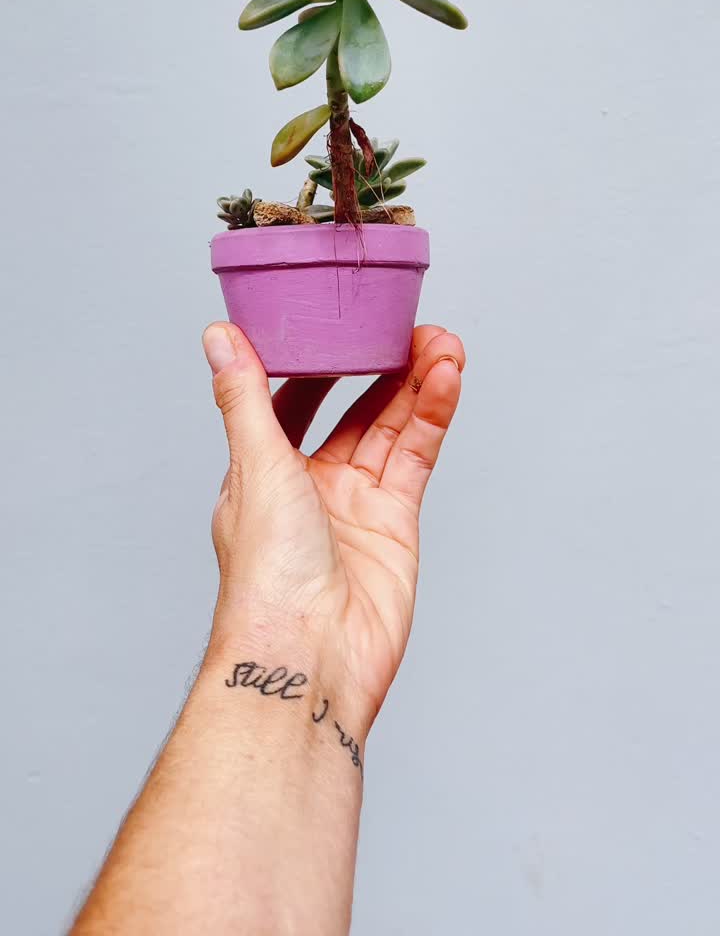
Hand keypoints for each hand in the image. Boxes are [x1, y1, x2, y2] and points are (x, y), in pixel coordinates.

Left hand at [203, 322, 464, 730]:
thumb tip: (219, 335)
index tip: (344, 324)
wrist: (310, 655)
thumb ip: (245, 395)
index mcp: (265, 473)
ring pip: (392, 429)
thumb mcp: (256, 464)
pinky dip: (432, 417)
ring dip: (417, 384)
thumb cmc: (267, 575)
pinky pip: (416, 458)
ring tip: (442, 342)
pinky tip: (446, 379)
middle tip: (412, 327)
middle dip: (383, 368)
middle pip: (355, 411)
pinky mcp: (396, 524)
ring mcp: (357, 506)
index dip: (320, 365)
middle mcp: (311, 487)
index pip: (294, 403)